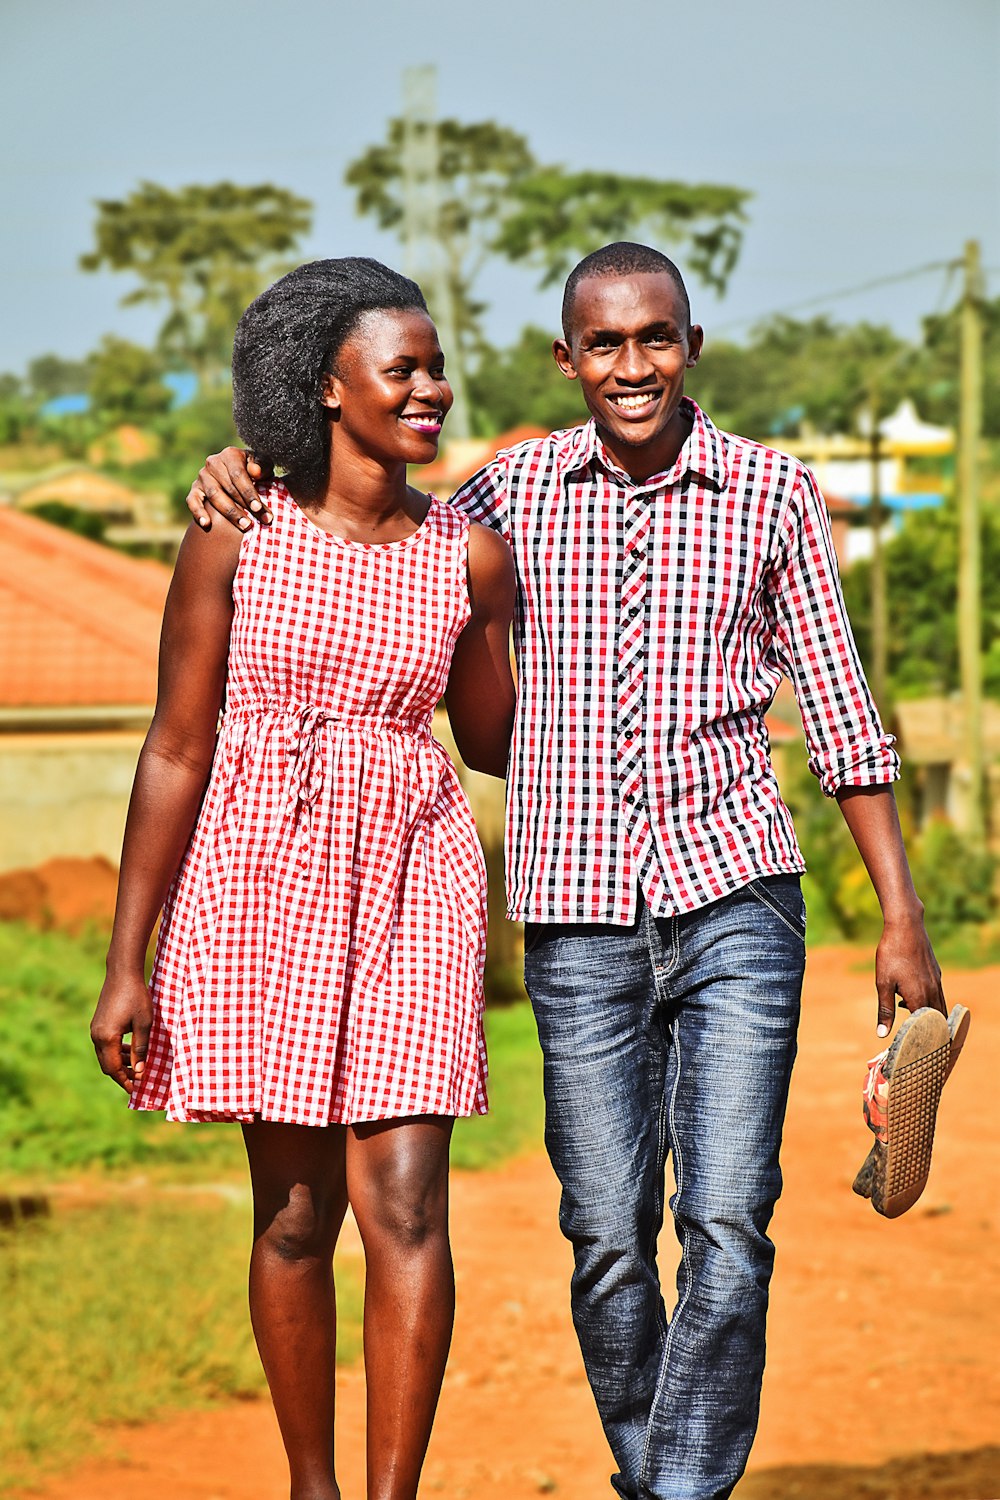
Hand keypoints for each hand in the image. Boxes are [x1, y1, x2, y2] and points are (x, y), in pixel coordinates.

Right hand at [91, 974, 153, 1092]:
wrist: (122, 974)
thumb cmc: (136, 997)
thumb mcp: (144, 1024)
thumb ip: (141, 1048)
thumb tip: (140, 1071)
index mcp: (107, 1038)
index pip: (114, 1068)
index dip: (125, 1081)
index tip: (136, 1090)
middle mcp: (96, 1036)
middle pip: (107, 1065)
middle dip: (121, 1075)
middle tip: (137, 1082)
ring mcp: (95, 1030)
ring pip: (105, 1056)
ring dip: (119, 1063)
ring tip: (137, 1067)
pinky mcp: (97, 1024)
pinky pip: (104, 1045)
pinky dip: (116, 1052)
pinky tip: (130, 1051)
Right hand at [185, 448, 273, 531]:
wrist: (240, 476)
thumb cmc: (256, 472)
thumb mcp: (263, 466)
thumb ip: (262, 466)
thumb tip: (255, 472)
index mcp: (230, 454)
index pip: (238, 474)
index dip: (248, 492)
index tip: (258, 508)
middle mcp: (213, 463)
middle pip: (228, 487)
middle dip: (243, 507)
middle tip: (255, 523)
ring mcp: (202, 476)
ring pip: (214, 495)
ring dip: (229, 512)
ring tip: (244, 526)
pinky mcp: (195, 489)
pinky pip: (192, 501)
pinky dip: (198, 512)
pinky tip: (206, 524)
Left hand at [874, 912, 945, 1036]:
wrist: (906, 926)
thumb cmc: (891, 954)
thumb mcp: (883, 983)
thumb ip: (884, 1010)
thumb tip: (882, 1034)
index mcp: (920, 998)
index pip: (927, 1029)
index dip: (921, 1039)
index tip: (912, 1046)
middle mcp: (933, 992)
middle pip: (938, 1021)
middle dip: (929, 1031)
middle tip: (916, 1038)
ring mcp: (937, 981)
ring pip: (940, 1007)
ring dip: (929, 1016)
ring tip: (909, 1015)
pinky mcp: (936, 973)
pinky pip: (937, 994)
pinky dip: (929, 1002)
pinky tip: (909, 997)